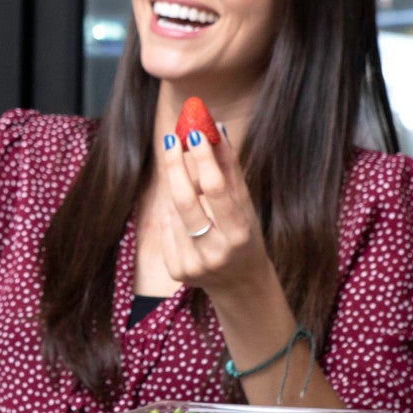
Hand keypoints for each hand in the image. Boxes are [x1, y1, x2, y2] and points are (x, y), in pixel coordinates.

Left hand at [158, 121, 275, 308]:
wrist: (240, 283)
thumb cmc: (245, 235)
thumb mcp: (245, 205)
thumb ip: (230, 169)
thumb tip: (216, 129)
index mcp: (238, 235)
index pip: (216, 190)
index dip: (203, 160)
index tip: (193, 133)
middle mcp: (215, 252)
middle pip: (185, 200)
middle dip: (176, 166)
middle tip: (171, 139)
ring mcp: (193, 264)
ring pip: (173, 211)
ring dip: (178, 191)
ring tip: (189, 183)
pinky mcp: (176, 271)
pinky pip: (167, 228)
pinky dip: (174, 215)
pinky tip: (188, 219)